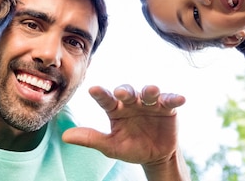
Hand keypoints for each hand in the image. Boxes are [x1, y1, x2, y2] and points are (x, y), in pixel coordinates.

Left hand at [62, 84, 186, 173]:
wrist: (155, 156)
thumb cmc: (130, 147)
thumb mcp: (110, 146)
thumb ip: (90, 138)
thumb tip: (65, 136)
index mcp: (115, 109)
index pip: (105, 99)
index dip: (100, 94)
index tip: (92, 89)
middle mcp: (131, 102)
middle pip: (127, 92)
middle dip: (125, 91)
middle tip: (121, 92)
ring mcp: (149, 103)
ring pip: (148, 92)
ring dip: (150, 90)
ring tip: (151, 91)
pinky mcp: (167, 107)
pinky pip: (169, 100)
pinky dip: (174, 98)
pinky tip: (179, 99)